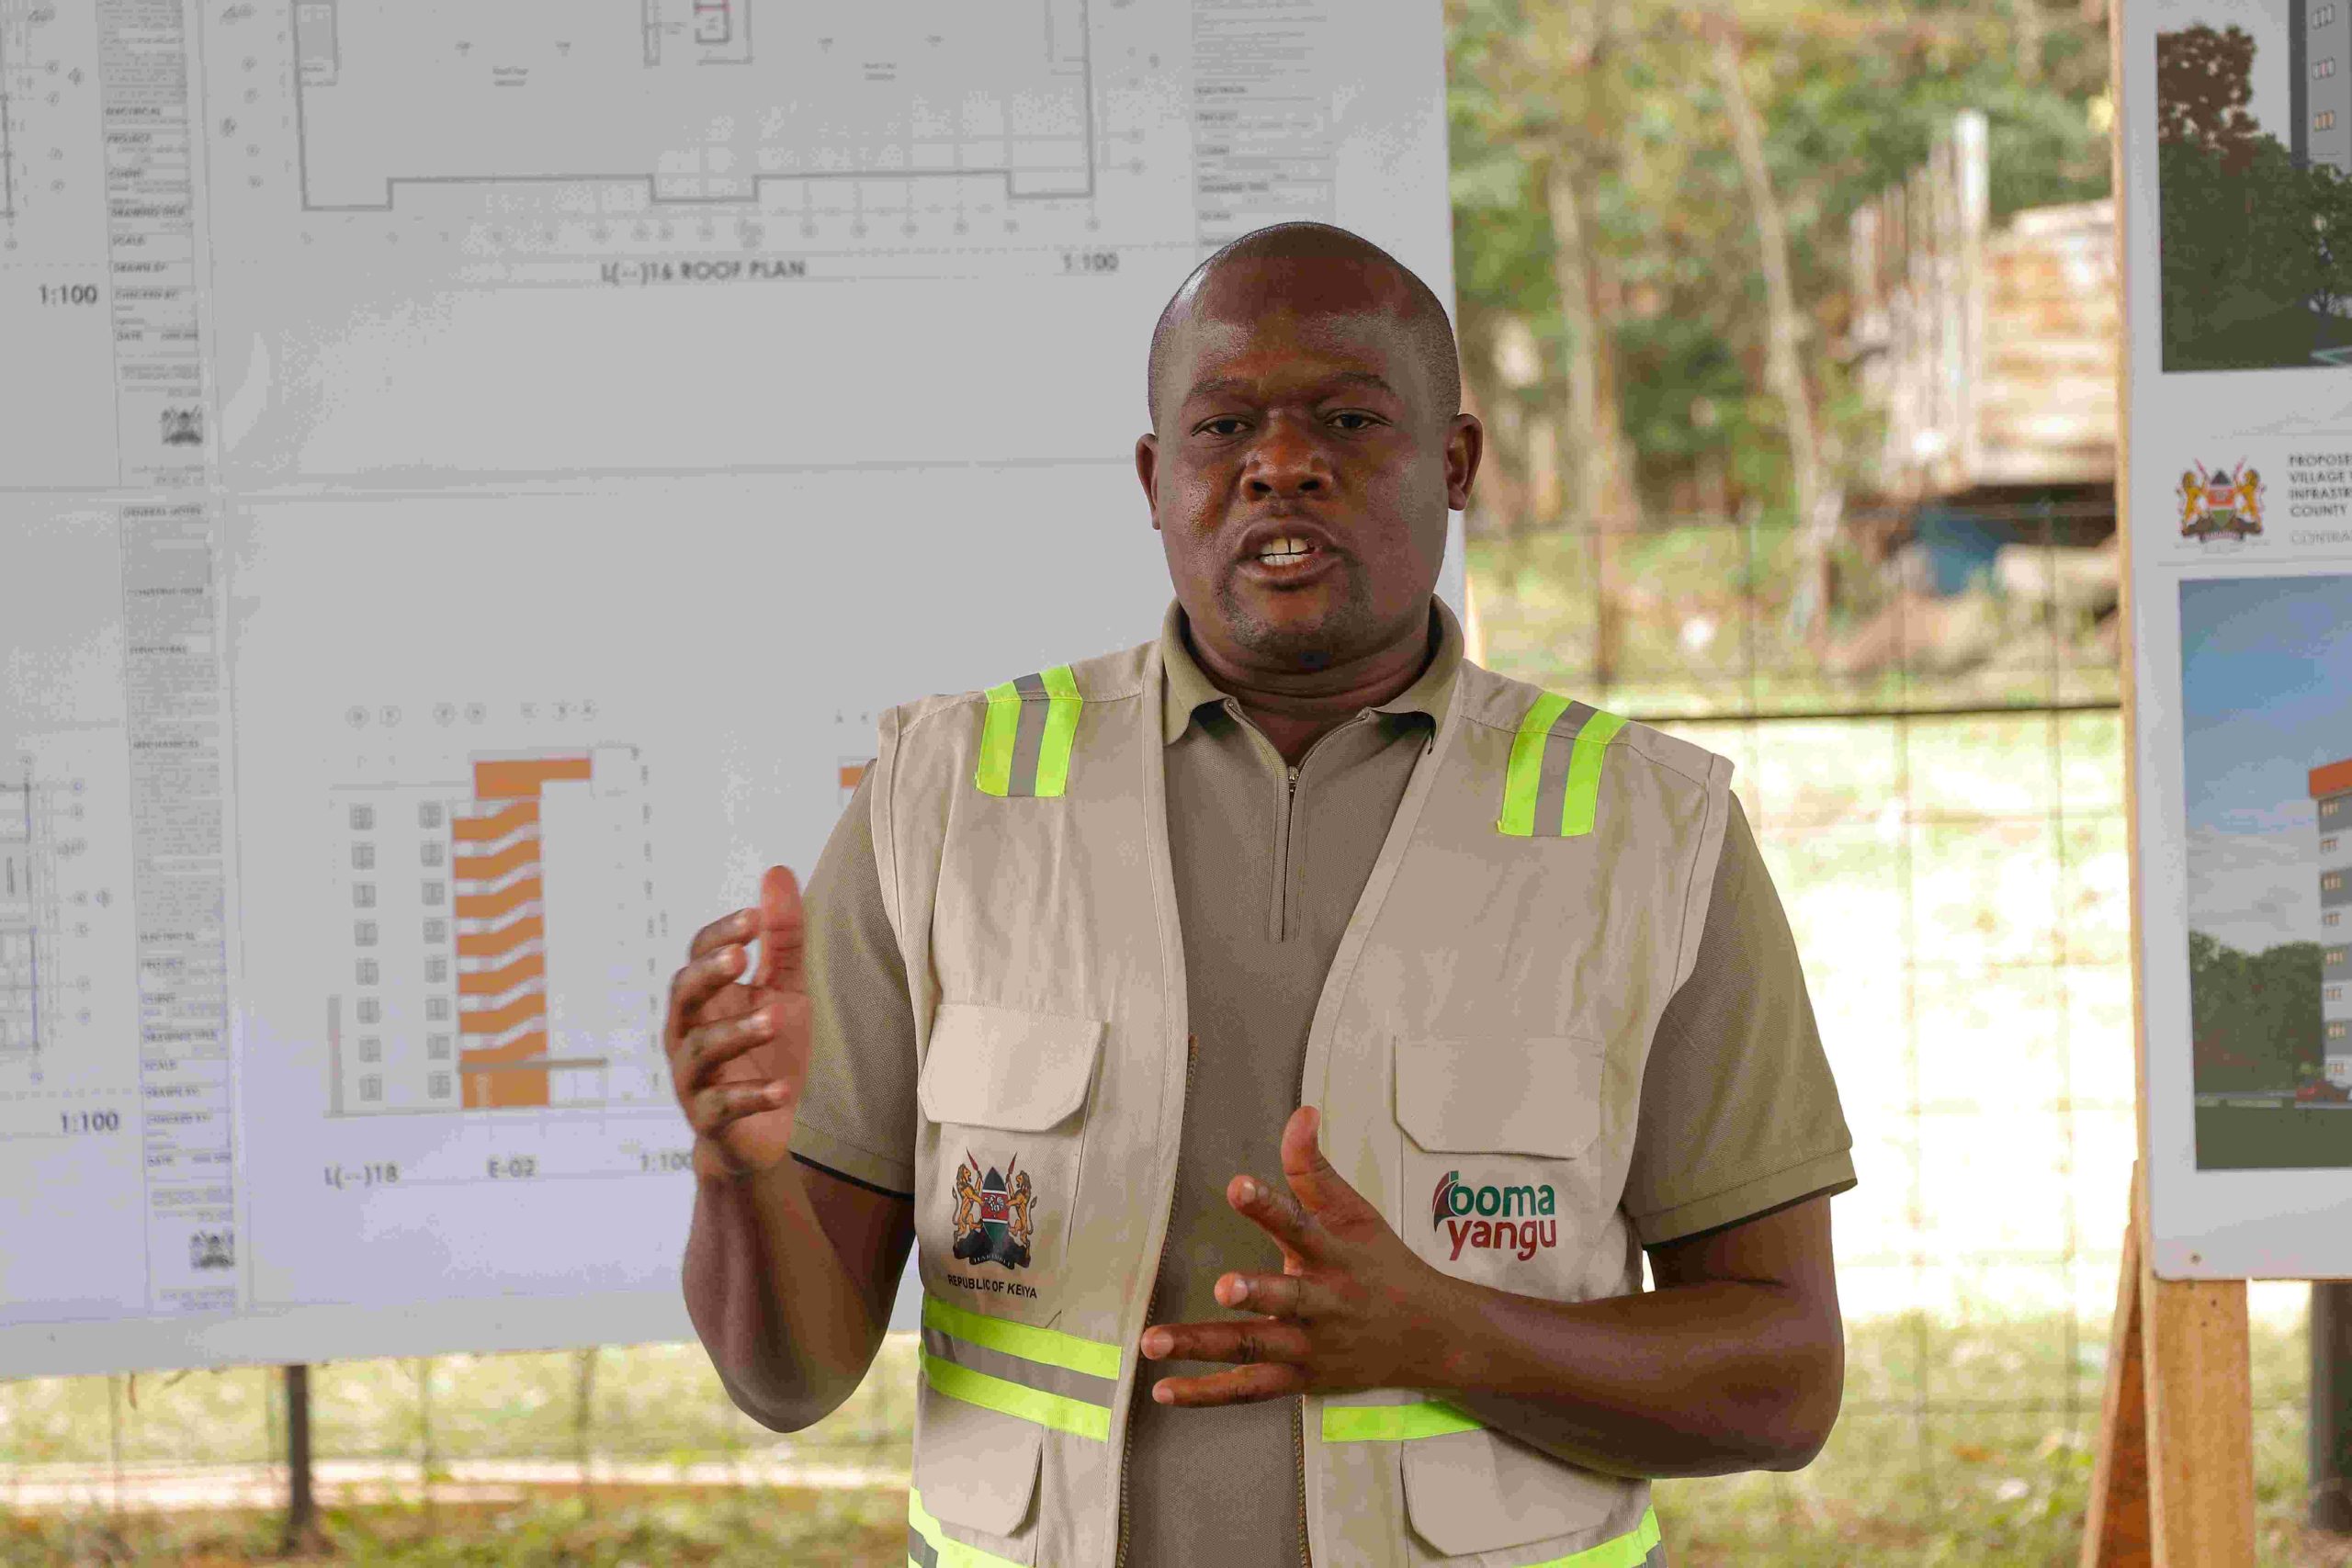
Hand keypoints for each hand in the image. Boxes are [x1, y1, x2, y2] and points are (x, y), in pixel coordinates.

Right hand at [664, 866, 813, 1179]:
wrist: (764, 1130)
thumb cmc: (770, 1051)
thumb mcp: (785, 989)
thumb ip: (781, 938)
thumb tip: (776, 871)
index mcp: (706, 998)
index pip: (699, 956)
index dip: (722, 936)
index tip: (754, 918)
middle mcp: (689, 1033)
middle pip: (683, 995)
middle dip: (708, 975)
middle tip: (739, 959)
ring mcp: (695, 1079)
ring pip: (701, 1050)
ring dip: (737, 1032)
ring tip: (775, 1017)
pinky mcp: (711, 1120)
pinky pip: (722, 1107)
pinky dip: (751, 1096)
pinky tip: (781, 1089)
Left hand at [1138, 1106, 1469, 1405]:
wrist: (1431, 1337)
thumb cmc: (1383, 1266)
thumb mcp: (1355, 1212)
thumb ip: (1315, 1168)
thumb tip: (1301, 1113)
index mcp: (1335, 1254)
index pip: (1301, 1225)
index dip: (1270, 1206)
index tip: (1239, 1186)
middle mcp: (1323, 1303)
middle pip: (1287, 1298)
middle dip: (1256, 1293)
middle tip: (1223, 1287)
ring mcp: (1310, 1347)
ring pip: (1255, 1348)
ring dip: (1203, 1346)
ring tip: (1154, 1341)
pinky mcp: (1299, 1380)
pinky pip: (1249, 1389)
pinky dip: (1207, 1394)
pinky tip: (1165, 1390)